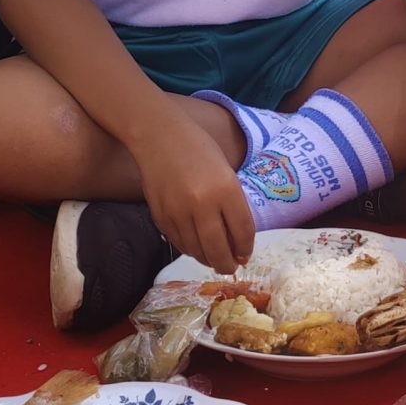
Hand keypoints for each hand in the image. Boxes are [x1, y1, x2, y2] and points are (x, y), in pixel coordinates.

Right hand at [138, 127, 254, 275]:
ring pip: (197, 251)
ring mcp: (178, 212)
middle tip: (230, 267)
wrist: (159, 137)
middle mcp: (202, 204)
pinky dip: (190, 249)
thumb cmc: (199, 150)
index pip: (242, 231)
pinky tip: (196, 247)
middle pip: (218, 249)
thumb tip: (237, 242)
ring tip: (213, 259)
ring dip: (207, 259)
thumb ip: (233, 205)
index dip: (246, 248)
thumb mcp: (226, 173)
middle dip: (227, 264)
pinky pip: (178, 243)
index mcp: (226, 189)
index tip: (245, 255)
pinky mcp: (160, 217)